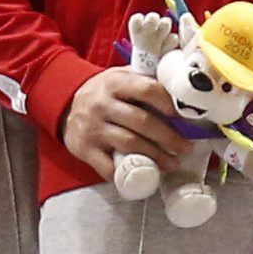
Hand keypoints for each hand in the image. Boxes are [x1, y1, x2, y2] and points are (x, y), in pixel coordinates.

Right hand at [62, 63, 190, 183]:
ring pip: (130, 144)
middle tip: (186, 148)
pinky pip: (108, 166)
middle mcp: (103, 104)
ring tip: (172, 163)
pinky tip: (143, 176)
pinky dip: (127, 173)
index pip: (147, 90)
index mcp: (116, 82)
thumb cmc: (104, 93)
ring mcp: (93, 128)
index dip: (168, 104)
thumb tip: (181, 91)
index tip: (183, 117)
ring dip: (155, 157)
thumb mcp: (119, 77)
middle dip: (169, 137)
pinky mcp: (85, 149)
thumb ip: (145, 80)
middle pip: (142, 122)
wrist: (66, 106)